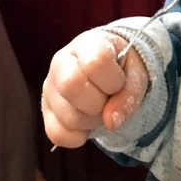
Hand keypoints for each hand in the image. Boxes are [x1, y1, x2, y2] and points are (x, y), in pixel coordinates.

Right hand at [41, 29, 149, 147]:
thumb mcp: (135, 74)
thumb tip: (111, 122)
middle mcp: (61, 61)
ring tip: (100, 108)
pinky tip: (87, 124)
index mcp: (87, 44)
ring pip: (68, 116)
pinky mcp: (45, 110)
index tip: (119, 82)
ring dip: (93, 121)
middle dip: (100, 103)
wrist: (109, 70)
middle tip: (109, 99)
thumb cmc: (122, 68)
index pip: (95, 63)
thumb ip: (128, 96)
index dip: (113, 81)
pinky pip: (56, 134)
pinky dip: (78, 136)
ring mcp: (49, 86)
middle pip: (71, 87)